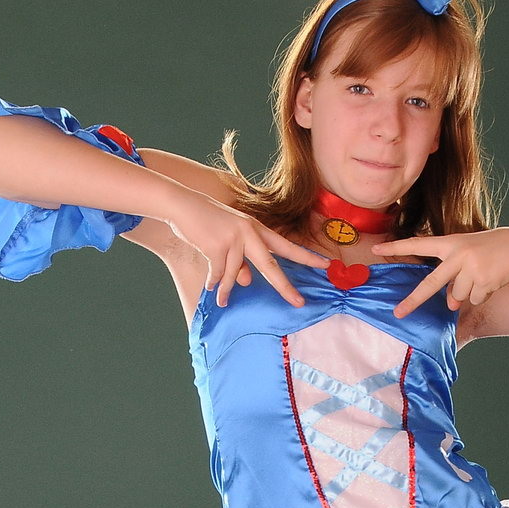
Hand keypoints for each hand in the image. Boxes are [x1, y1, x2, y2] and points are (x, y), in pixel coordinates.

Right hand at [166, 187, 328, 306]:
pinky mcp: (217, 245)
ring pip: (234, 275)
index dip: (306, 256)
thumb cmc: (207, 223)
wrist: (182, 204)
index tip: (326, 264)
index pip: (286, 246)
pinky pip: (218, 274)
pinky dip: (213, 283)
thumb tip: (248, 282)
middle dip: (285, 287)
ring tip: (221, 300)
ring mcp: (234, 238)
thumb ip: (241, 262)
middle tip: (299, 303)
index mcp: (257, 229)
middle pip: (271, 265)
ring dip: (225, 291)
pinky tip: (209, 287)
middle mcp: (249, 232)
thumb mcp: (229, 241)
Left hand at [371, 229, 508, 318]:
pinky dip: (483, 294)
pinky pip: (475, 299)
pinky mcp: (484, 281)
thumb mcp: (468, 256)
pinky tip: (492, 280)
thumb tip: (451, 304)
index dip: (396, 247)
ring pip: (459, 295)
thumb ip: (455, 277)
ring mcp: (471, 267)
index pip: (418, 243)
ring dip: (470, 292)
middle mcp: (458, 254)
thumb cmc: (492, 249)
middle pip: (431, 283)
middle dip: (414, 300)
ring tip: (483, 275)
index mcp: (450, 242)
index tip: (375, 248)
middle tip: (398, 314)